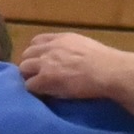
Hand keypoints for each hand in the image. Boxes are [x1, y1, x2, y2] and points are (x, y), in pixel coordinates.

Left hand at [15, 31, 133, 118]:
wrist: (110, 71)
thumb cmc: (106, 61)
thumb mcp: (86, 46)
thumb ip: (72, 50)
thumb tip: (68, 59)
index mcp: (62, 38)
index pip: (36, 41)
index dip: (36, 53)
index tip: (40, 62)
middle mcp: (51, 47)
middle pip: (27, 54)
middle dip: (29, 65)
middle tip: (37, 77)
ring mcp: (46, 62)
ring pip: (23, 68)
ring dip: (29, 77)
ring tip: (38, 87)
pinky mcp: (46, 78)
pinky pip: (29, 85)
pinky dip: (34, 90)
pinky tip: (42, 95)